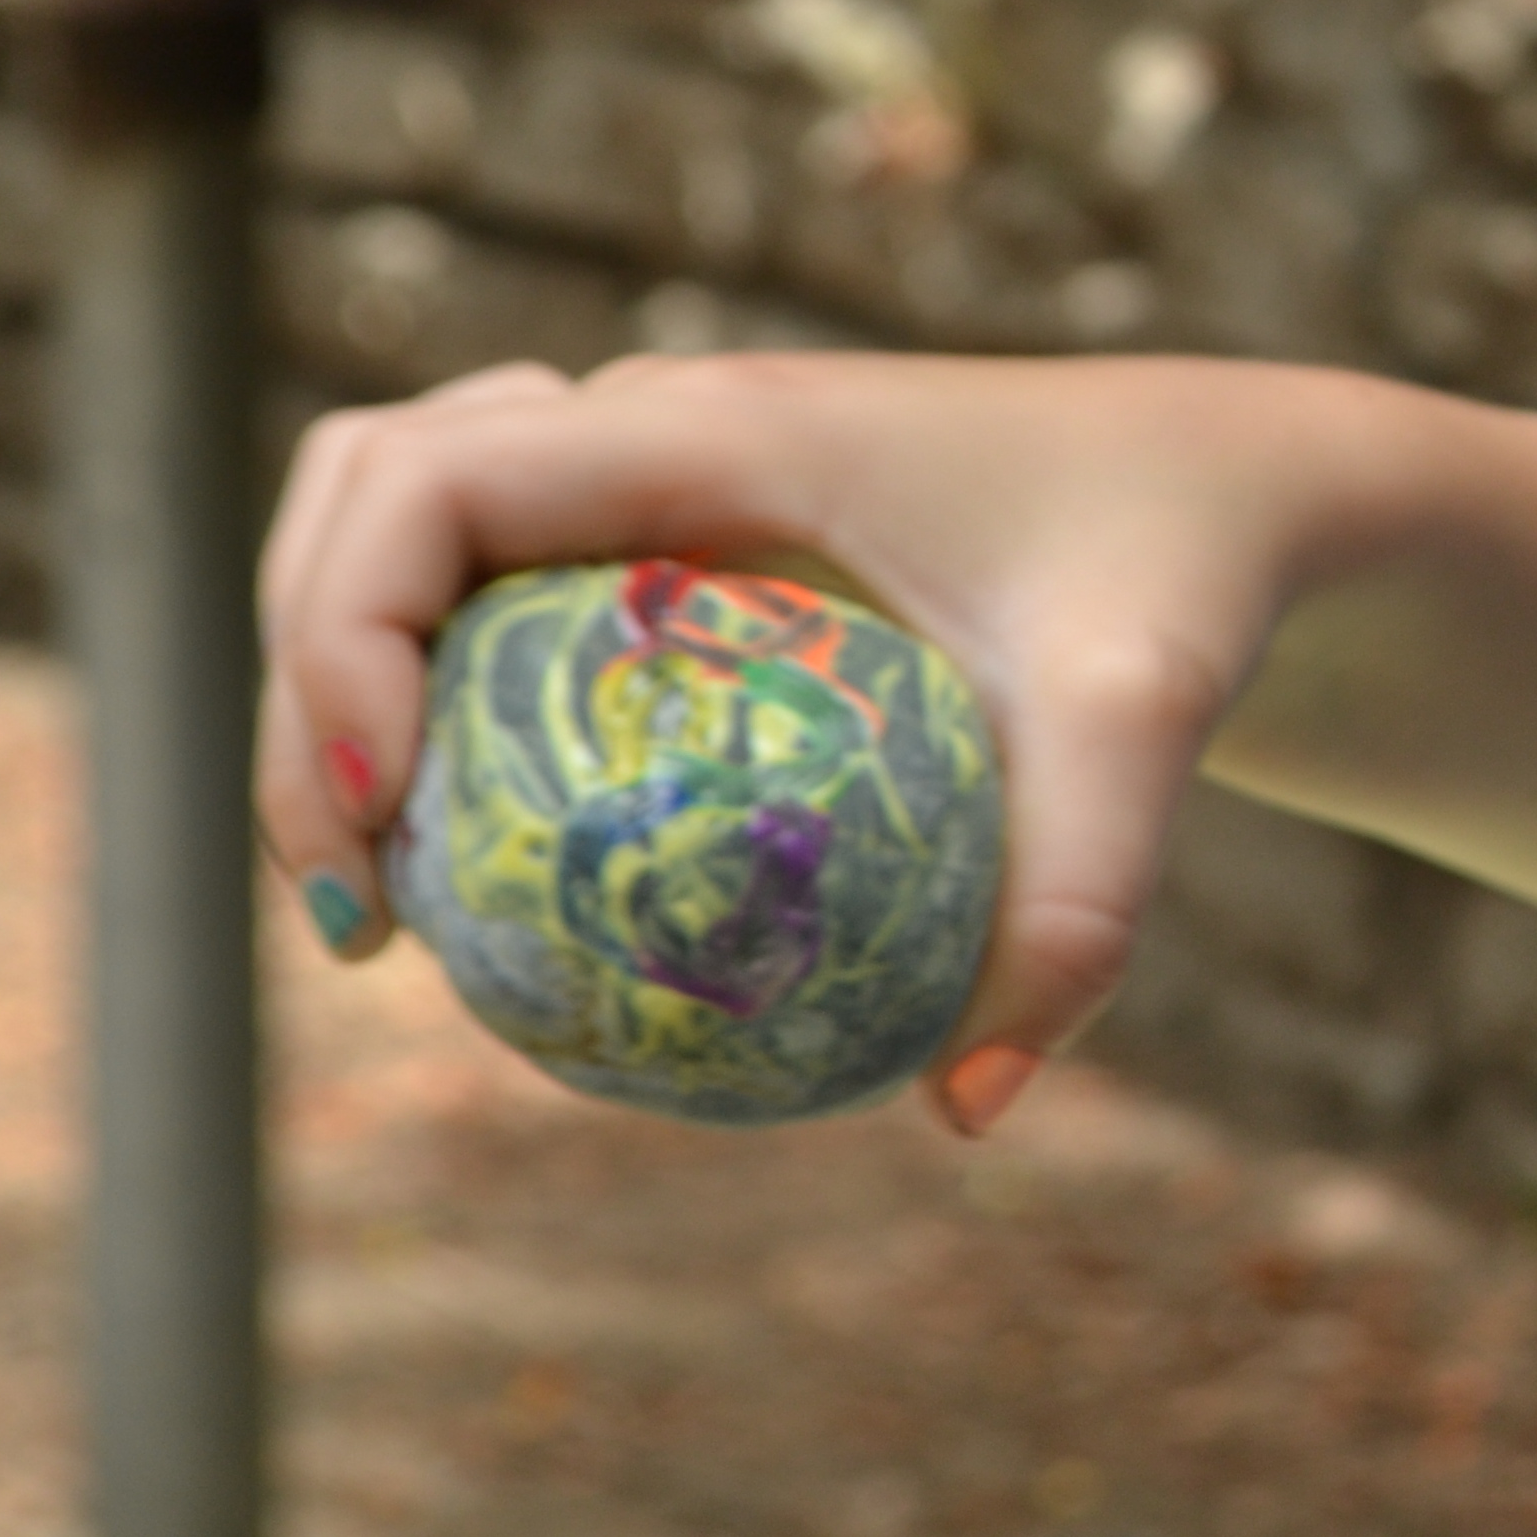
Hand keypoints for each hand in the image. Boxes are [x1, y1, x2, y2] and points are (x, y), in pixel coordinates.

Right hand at [252, 350, 1318, 1131]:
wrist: (1236, 493)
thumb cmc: (1184, 582)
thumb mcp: (1148, 729)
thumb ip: (1079, 913)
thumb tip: (966, 1112)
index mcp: (729, 428)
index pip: (431, 477)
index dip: (342, 630)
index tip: (392, 818)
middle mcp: (662, 424)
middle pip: (362, 494)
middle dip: (300, 686)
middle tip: (363, 912)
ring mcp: (657, 468)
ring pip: (402, 528)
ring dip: (338, 684)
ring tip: (387, 909)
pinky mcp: (675, 531)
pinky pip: (494, 592)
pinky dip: (437, 700)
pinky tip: (494, 884)